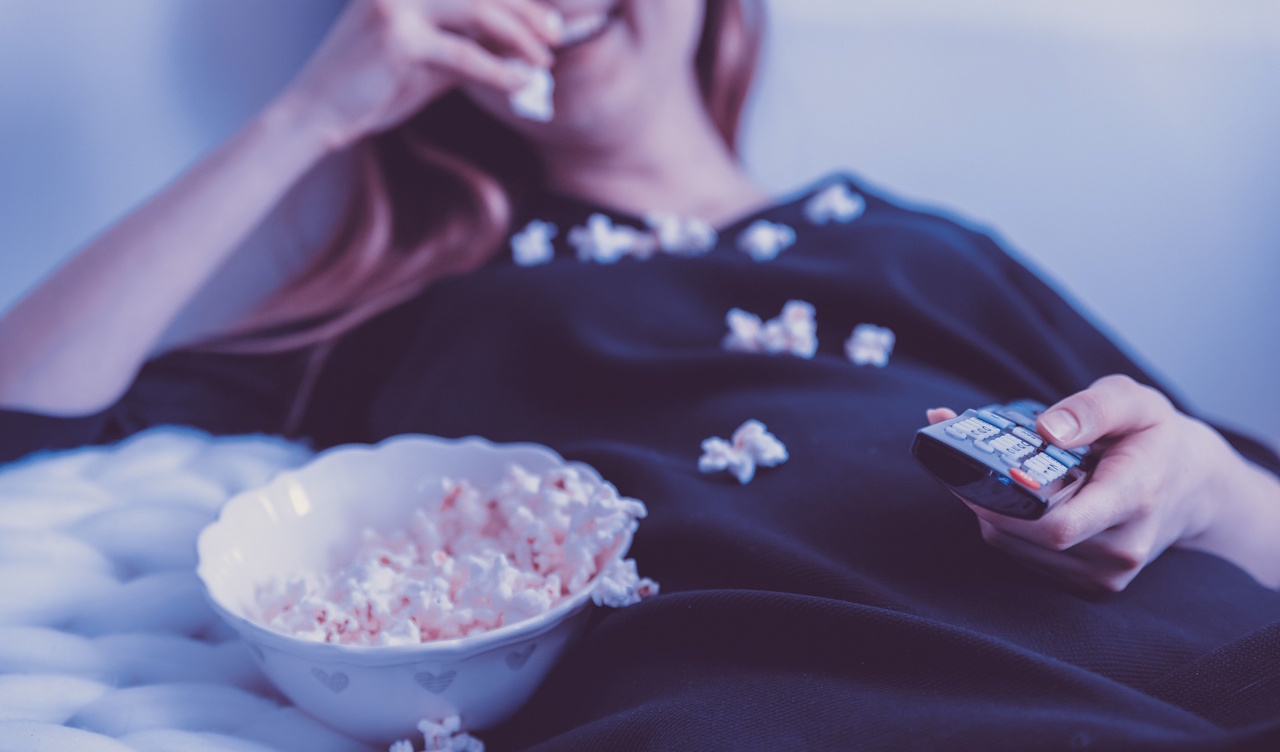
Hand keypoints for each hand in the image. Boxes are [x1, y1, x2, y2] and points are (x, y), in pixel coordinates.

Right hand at [278, 0, 562, 149]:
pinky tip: (521, 82)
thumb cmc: (372, 87)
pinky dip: (499, 69)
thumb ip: (465, 44)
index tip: (549, 18)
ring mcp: (397, 5)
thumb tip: (517, 45)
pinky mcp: (397, 39)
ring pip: (478, 11)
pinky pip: (464, 54)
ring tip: (544, 59)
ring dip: (519, 36)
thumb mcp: (427, 61)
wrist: (318, 113)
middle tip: (557, 35)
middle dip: (526, 11)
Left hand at [929, 375, 1279, 591]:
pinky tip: (1014, 498)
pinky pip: (1025, 557)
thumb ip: (1092, 408)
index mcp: (1134, 499)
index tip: (976, 474)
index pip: (1061, 525)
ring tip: (992, 473)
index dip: (1007, 506)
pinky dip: (1007, 526)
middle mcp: (1122, 548)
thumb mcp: (1135, 401)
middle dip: (984, 497)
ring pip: (1015, 548)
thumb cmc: (1155, 437)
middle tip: (962, 458)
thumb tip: (1046, 428)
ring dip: (990, 511)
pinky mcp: (1091, 585)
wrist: (1193, 487)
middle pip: (1026, 536)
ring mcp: (1106, 574)